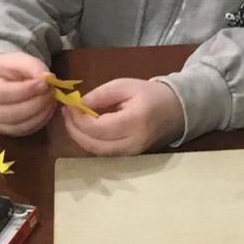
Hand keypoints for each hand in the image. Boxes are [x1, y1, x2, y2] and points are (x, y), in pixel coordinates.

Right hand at [0, 52, 56, 135]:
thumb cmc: (9, 68)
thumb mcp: (19, 60)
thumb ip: (32, 67)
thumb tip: (47, 78)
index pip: (3, 93)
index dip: (26, 90)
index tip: (44, 84)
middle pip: (10, 113)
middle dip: (36, 103)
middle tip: (51, 91)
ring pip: (18, 126)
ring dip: (40, 113)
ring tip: (50, 99)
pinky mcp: (3, 131)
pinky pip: (23, 131)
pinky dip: (39, 121)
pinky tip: (46, 109)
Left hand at [62, 78, 185, 155]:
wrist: (177, 110)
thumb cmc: (150, 94)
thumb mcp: (125, 86)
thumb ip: (100, 95)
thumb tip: (77, 105)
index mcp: (134, 122)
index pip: (97, 128)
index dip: (78, 119)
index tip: (69, 105)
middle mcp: (132, 143)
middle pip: (93, 144)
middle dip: (74, 130)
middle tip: (66, 113)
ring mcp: (131, 154)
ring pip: (96, 152)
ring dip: (80, 137)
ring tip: (72, 120)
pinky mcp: (129, 158)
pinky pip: (103, 152)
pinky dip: (91, 142)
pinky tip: (86, 128)